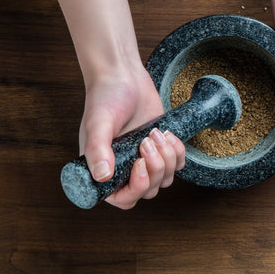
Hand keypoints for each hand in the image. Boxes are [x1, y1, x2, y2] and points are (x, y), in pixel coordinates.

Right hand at [79, 65, 185, 208]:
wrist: (123, 76)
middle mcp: (123, 169)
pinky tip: (167, 133)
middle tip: (147, 140)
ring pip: (165, 179)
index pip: (123, 199)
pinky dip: (177, 152)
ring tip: (155, 133)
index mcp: (103, 170)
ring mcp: (144, 160)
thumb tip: (102, 176)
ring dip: (167, 159)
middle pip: (148, 190)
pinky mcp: (161, 149)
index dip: (136, 188)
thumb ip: (97, 150)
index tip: (139, 163)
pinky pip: (177, 165)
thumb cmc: (104, 98)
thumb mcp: (98, 123)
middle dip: (155, 168)